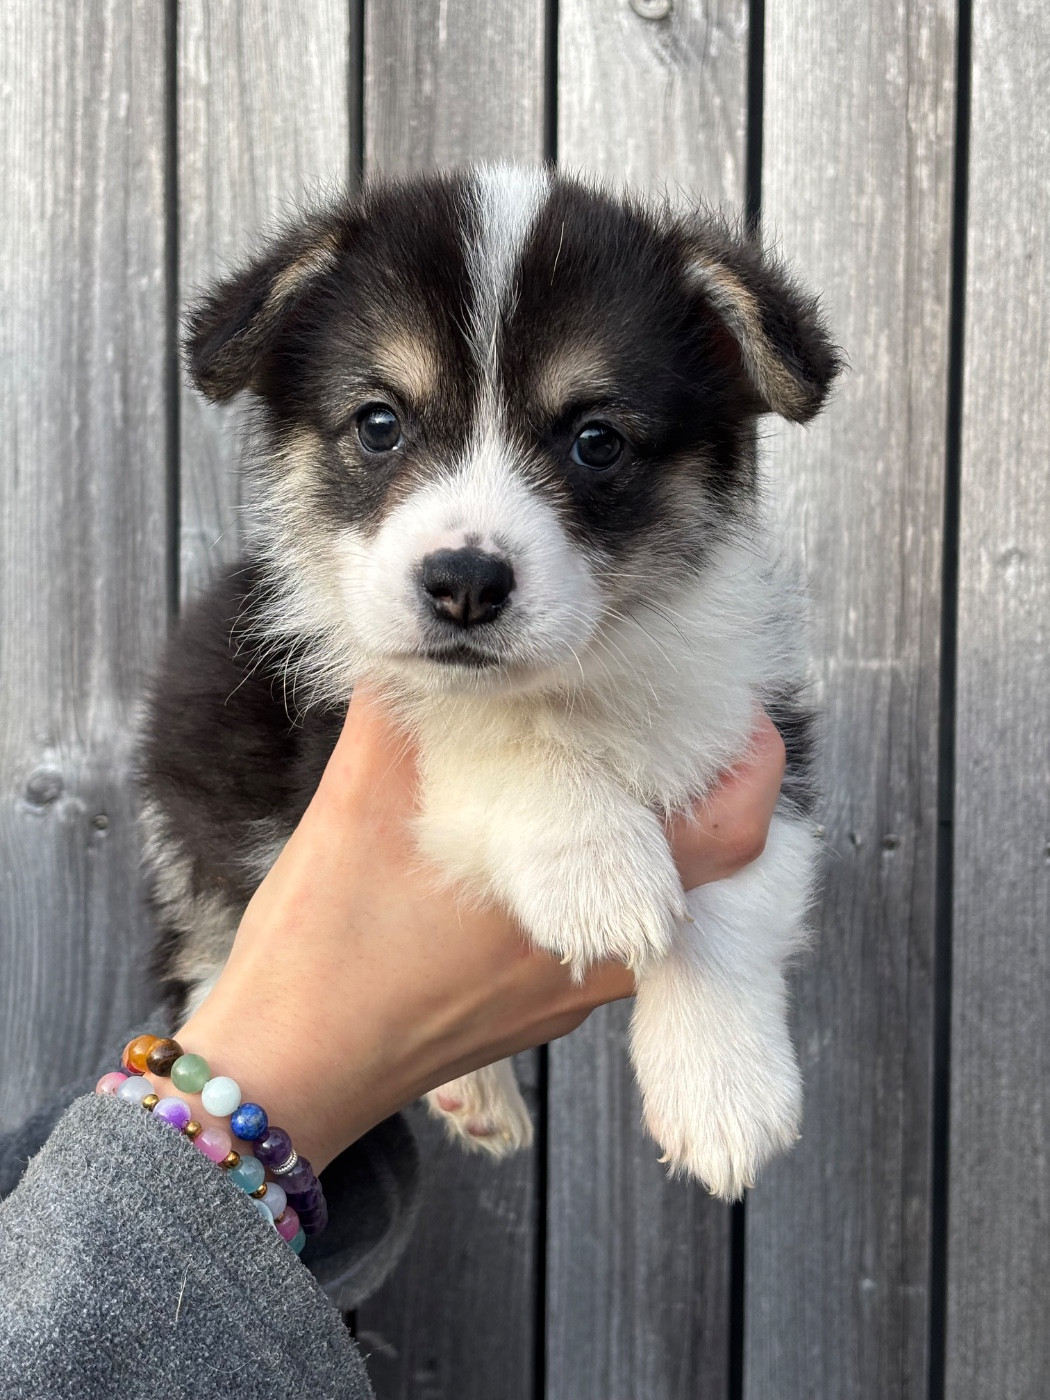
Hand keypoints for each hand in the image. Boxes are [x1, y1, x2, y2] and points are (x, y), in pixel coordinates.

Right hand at [155, 690, 785, 1171]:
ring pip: (658, 896)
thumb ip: (407, 714)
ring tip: (598, 762)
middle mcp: (603, 959)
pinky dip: (597, 874)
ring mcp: (574, 992)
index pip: (732, 830)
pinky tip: (537, 836)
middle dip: (700, 783)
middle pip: (708, 862)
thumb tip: (435, 647)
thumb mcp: (359, 806)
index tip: (720, 701)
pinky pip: (604, 929)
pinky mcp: (537, 1008)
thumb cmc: (323, 952)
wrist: (286, 1074)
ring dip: (646, 829)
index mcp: (585, 902)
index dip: (745, 755)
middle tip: (662, 721)